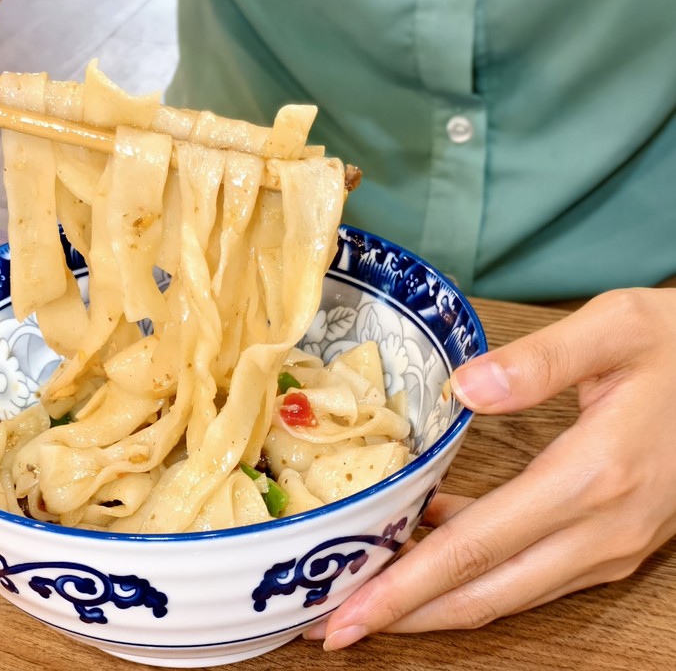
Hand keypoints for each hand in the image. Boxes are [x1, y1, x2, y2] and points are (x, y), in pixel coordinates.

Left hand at [305, 287, 675, 648]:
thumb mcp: (619, 328)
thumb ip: (542, 360)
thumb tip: (465, 388)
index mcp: (592, 479)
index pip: (475, 549)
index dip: (404, 589)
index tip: (346, 618)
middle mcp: (601, 530)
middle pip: (484, 594)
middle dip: (404, 616)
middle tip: (335, 627)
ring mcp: (612, 546)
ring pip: (508, 595)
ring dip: (435, 602)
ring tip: (370, 596)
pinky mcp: (616, 544)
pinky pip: (532, 573)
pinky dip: (477, 572)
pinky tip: (432, 537)